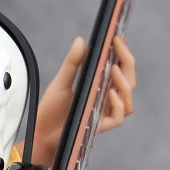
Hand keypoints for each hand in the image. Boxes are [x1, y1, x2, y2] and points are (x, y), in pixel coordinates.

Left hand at [29, 34, 134, 166]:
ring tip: (112, 68)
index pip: (120, 69)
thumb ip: (73, 63)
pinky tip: (110, 92)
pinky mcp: (100, 127)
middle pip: (129, 81)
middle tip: (117, 45)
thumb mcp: (61, 82)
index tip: (117, 36)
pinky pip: (119, 117)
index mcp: (101, 88)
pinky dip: (118, 104)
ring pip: (128, 99)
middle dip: (127, 61)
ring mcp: (105, 114)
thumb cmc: (51, 110)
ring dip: (124, 82)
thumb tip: (80, 40)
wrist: (40, 133)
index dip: (122, 53)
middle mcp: (107, 101)